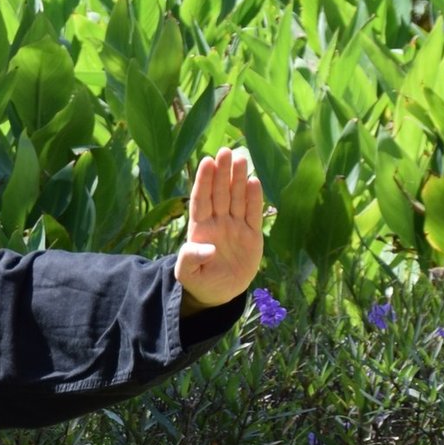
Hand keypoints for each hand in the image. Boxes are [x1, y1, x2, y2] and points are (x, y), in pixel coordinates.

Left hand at [175, 147, 264, 310]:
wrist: (221, 293)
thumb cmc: (200, 282)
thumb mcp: (188, 275)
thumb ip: (190, 260)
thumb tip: (207, 248)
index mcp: (200, 229)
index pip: (201, 200)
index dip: (204, 181)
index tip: (207, 161)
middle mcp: (218, 222)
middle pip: (220, 193)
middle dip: (222, 172)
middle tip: (226, 151)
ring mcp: (235, 226)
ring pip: (237, 198)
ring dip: (238, 179)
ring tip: (241, 158)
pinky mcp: (252, 235)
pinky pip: (253, 213)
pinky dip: (255, 198)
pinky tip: (255, 181)